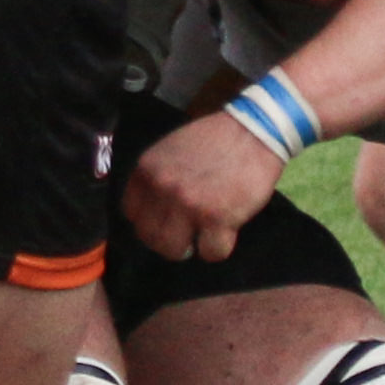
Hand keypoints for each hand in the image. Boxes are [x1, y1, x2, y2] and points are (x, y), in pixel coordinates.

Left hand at [120, 114, 284, 264]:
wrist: (254, 131)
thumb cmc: (214, 140)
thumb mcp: (170, 150)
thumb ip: (156, 178)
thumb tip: (151, 211)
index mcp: (146, 170)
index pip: (130, 213)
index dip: (148, 222)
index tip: (163, 222)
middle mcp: (162, 188)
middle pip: (150, 237)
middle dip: (167, 241)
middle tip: (185, 235)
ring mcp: (188, 205)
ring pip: (174, 251)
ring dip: (190, 247)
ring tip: (203, 235)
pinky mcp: (217, 218)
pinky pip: (210, 253)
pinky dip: (219, 247)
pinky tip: (226, 232)